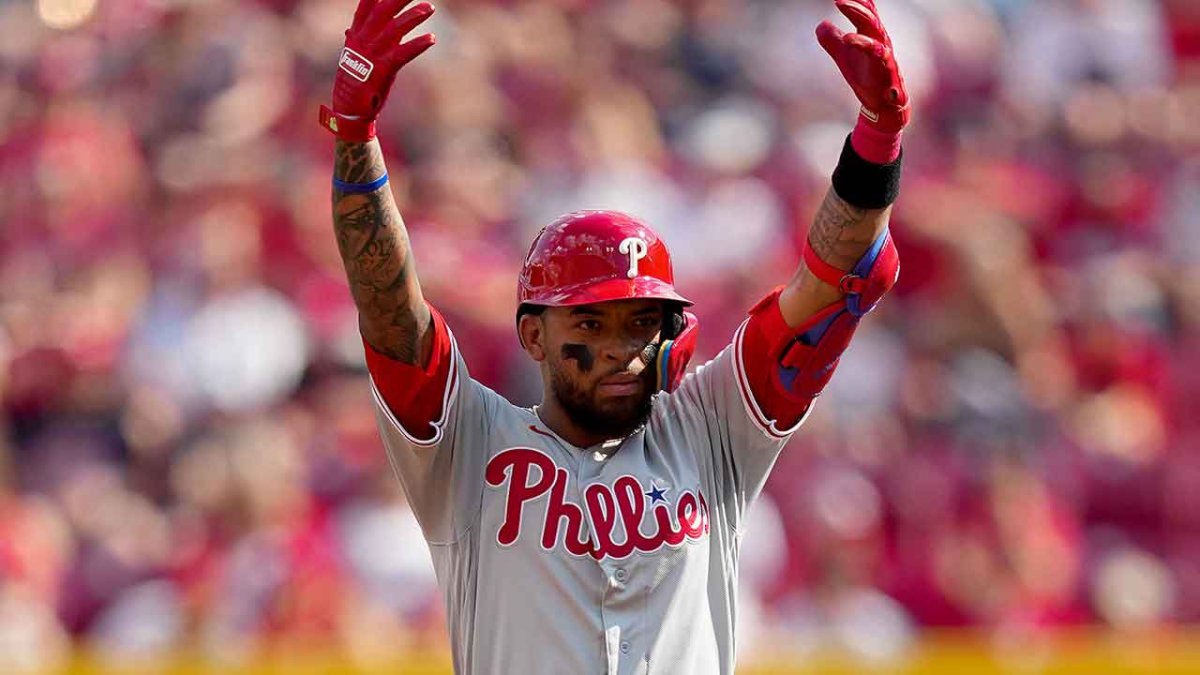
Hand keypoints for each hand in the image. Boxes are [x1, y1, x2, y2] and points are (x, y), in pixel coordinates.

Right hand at [319, 0, 435, 140]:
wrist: (349, 110)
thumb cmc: (353, 83)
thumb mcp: (352, 58)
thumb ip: (357, 41)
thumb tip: (351, 29)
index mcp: (355, 36)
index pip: (365, 8)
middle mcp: (363, 41)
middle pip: (383, 11)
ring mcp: (373, 54)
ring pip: (396, 28)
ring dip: (414, 16)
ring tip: (430, 7)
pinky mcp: (383, 69)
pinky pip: (403, 53)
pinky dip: (418, 44)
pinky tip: (431, 38)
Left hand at [816, 0, 908, 132]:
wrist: (882, 103)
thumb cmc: (866, 76)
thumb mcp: (844, 56)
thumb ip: (832, 40)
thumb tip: (820, 24)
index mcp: (871, 36)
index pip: (865, 13)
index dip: (855, 1)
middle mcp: (881, 43)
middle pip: (871, 21)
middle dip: (857, 10)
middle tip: (839, 1)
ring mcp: (886, 59)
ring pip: (878, 42)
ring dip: (863, 39)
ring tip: (847, 39)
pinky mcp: (889, 77)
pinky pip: (883, 63)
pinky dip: (869, 53)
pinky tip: (850, 44)